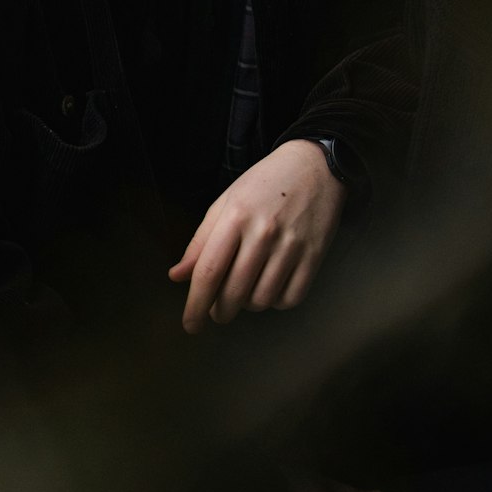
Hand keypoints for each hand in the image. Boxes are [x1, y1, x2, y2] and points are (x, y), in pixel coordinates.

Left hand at [168, 140, 346, 332]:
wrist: (315, 165)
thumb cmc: (265, 184)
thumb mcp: (227, 201)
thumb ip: (201, 240)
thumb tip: (177, 276)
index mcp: (236, 216)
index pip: (209, 273)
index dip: (195, 306)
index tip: (190, 325)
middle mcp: (263, 232)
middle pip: (233, 293)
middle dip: (220, 311)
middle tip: (218, 309)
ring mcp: (291, 245)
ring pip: (261, 300)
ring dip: (248, 305)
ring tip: (247, 288)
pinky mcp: (314, 256)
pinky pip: (289, 299)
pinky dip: (277, 301)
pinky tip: (272, 285)